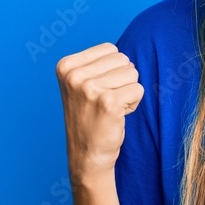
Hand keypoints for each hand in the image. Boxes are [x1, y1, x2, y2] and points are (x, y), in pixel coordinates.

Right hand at [55, 42, 144, 176]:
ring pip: (133, 73)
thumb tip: (128, 59)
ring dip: (128, 92)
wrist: (86, 155)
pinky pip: (139, 89)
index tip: (97, 91)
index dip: (111, 70)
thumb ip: (100, 64)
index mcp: (66, 65)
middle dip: (122, 80)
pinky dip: (133, 103)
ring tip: (110, 108)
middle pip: (123, 59)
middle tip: (105, 102)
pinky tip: (117, 116)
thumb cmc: (90, 117)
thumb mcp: (82, 84)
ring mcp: (90, 89)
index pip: (110, 49)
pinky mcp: (108, 102)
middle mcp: (74, 75)